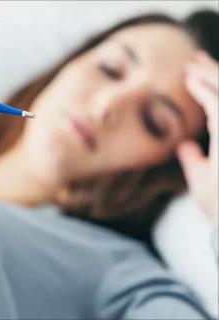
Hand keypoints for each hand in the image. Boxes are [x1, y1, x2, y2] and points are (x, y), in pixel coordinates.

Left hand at [177, 51, 217, 223]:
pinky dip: (207, 92)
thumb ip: (194, 158)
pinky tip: (192, 81)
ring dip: (211, 76)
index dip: (212, 87)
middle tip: (194, 59)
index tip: (194, 73)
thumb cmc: (217, 207)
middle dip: (214, 73)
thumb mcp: (201, 177)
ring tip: (192, 64)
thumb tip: (184, 144)